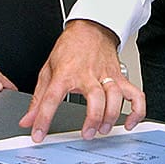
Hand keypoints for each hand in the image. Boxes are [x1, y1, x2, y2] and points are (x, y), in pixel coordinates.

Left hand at [18, 19, 145, 141]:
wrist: (91, 28)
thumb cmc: (70, 48)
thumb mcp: (48, 70)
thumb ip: (39, 98)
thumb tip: (28, 119)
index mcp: (65, 74)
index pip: (51, 99)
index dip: (43, 119)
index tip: (38, 135)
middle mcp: (87, 75)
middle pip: (95, 97)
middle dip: (93, 118)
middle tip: (87, 133)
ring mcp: (106, 76)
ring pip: (115, 96)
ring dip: (111, 115)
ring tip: (104, 129)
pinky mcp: (119, 77)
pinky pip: (135, 94)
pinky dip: (136, 110)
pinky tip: (130, 122)